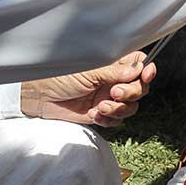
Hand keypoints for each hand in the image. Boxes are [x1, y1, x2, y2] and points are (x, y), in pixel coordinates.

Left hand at [21, 52, 156, 125]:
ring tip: (100, 107)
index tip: (146, 75)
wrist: (39, 96)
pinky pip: (116, 120)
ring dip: (119, 109)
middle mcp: (113, 80)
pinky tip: (92, 115)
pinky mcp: (101, 113)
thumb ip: (115, 71)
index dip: (146, 70)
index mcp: (112, 64)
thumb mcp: (89, 71)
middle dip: (131, 93)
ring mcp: (108, 97)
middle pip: (140, 88)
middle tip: (114, 93)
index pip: (139, 64)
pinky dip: (108, 119)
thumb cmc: (59, 75)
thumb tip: (139, 69)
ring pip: (131, 107)